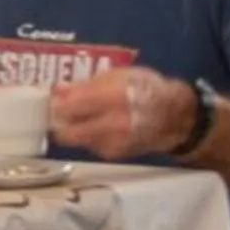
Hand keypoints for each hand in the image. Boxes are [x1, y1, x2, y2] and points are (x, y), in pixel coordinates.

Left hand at [49, 66, 197, 159]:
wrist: (175, 118)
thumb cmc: (146, 89)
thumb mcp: (119, 75)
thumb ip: (87, 84)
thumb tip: (59, 90)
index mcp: (114, 98)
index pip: (69, 107)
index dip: (56, 103)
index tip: (54, 98)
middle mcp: (112, 124)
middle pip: (65, 131)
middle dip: (58, 121)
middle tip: (60, 111)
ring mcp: (113, 142)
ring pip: (74, 139)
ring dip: (72, 128)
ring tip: (83, 115)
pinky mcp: (113, 154)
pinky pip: (89, 144)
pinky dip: (88, 135)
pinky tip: (100, 125)